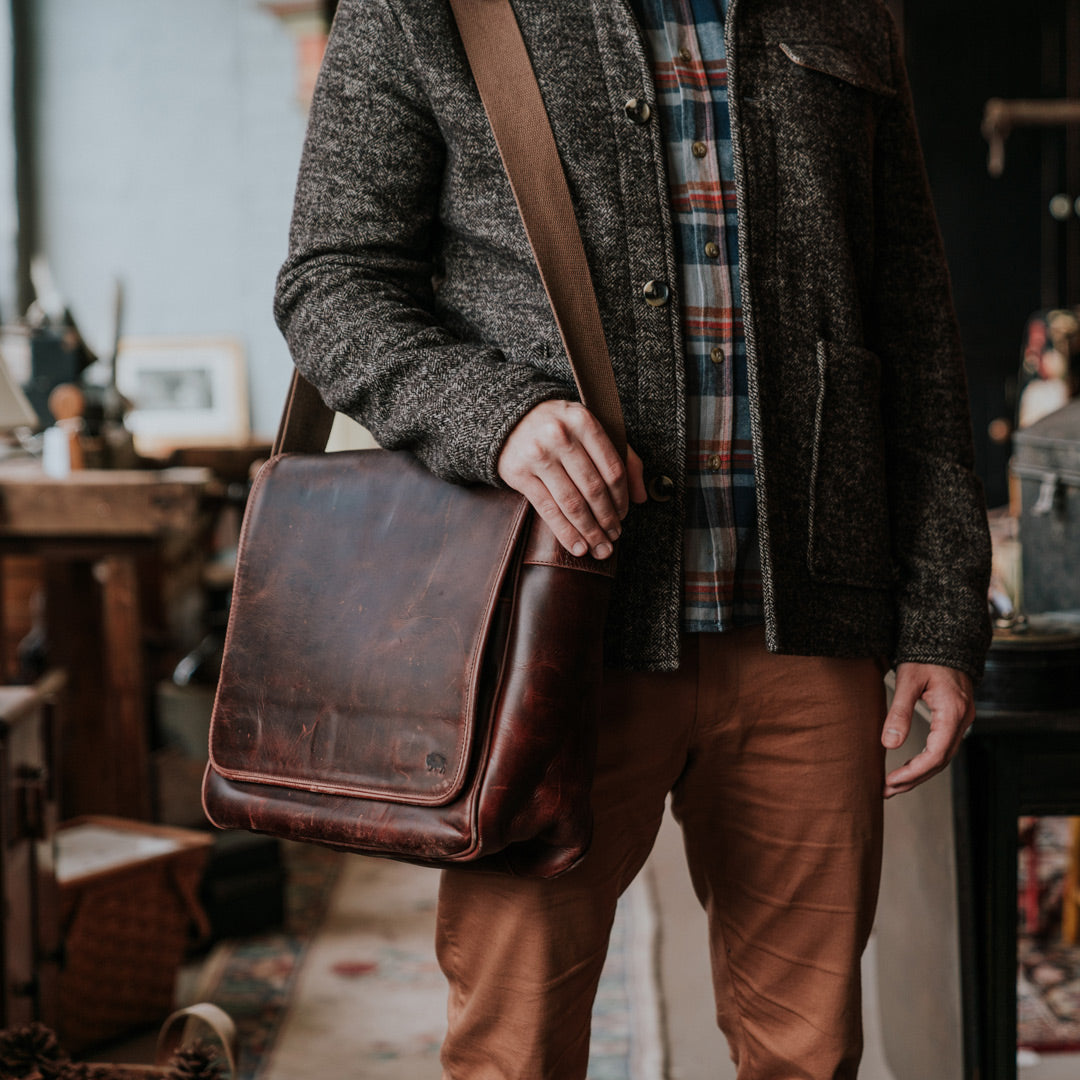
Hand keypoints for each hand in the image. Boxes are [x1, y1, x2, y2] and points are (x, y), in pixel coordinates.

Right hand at [497, 400, 646, 558]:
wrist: (510, 420)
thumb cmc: (560, 427)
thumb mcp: (591, 430)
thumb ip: (622, 457)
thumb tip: (642, 496)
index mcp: (584, 422)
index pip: (612, 469)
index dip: (622, 498)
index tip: (624, 516)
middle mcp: (560, 436)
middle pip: (593, 489)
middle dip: (607, 520)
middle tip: (614, 538)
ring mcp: (537, 455)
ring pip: (572, 503)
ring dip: (589, 531)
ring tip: (599, 548)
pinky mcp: (519, 473)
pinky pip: (548, 510)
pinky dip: (565, 532)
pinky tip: (578, 546)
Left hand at [882, 662, 974, 797]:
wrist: (945, 639)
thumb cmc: (926, 655)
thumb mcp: (907, 680)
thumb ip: (899, 712)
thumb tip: (889, 744)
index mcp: (953, 712)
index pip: (936, 754)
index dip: (914, 772)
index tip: (890, 782)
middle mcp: (962, 719)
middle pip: (940, 761)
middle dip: (914, 779)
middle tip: (887, 790)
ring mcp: (962, 719)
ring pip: (943, 756)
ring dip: (919, 773)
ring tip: (893, 785)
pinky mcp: (956, 718)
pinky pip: (943, 746)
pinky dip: (926, 761)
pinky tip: (909, 767)